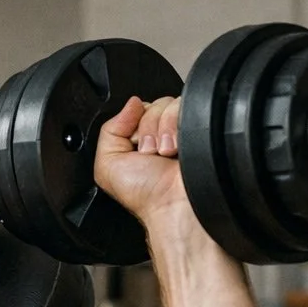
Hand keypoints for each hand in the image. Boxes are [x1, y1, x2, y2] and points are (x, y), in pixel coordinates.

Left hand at [93, 96, 193, 228]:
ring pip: (168, 105)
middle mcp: (161, 134)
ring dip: (162, 130)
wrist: (171, 203)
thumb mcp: (108, 165)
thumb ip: (109, 130)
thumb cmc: (144, 193)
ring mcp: (181, 130)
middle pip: (152, 105)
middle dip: (147, 129)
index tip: (135, 146)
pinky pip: (185, 106)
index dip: (133, 125)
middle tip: (149, 154)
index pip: (136, 110)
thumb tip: (132, 103)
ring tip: (163, 154)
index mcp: (139, 140)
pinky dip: (176, 127)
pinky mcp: (199, 127)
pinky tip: (176, 149)